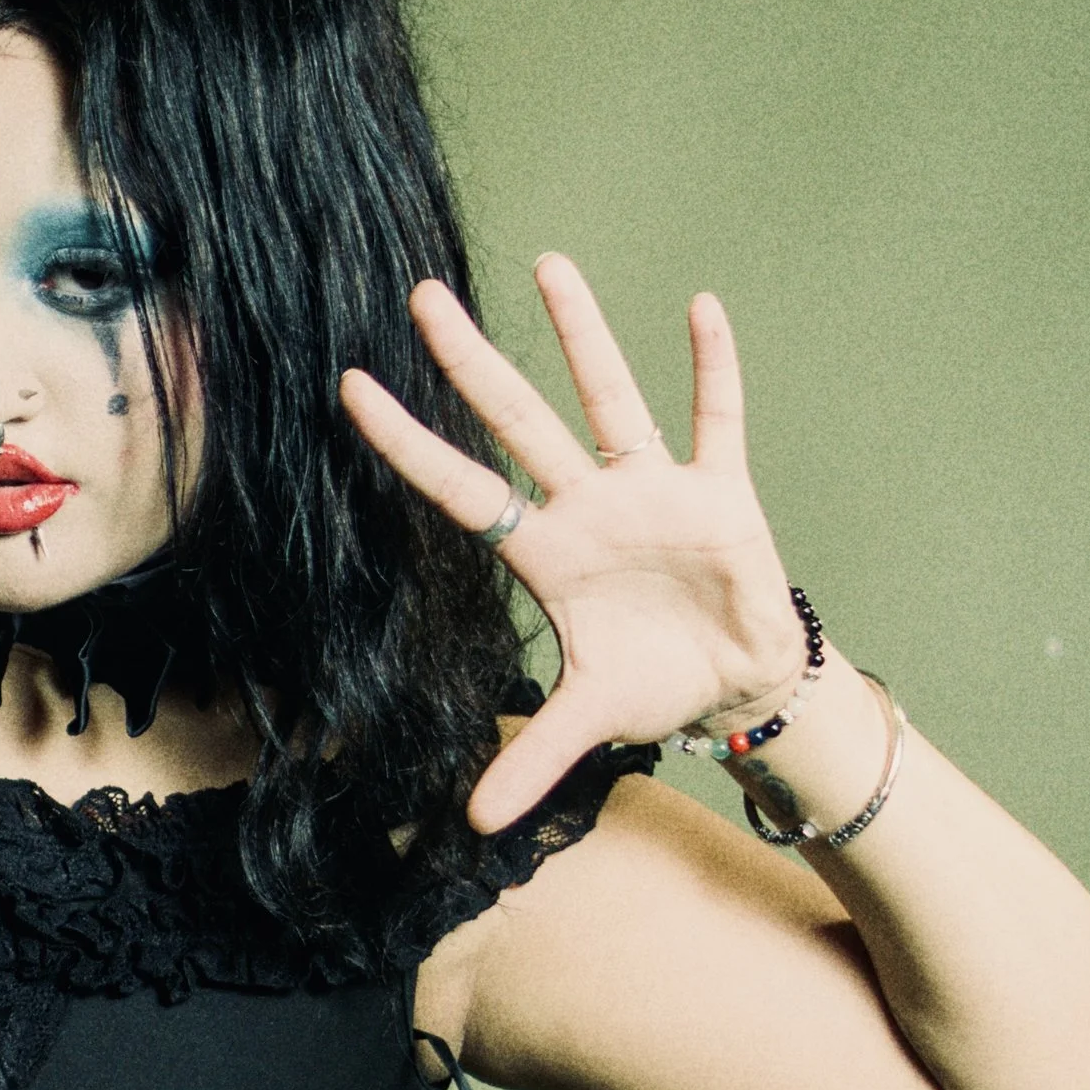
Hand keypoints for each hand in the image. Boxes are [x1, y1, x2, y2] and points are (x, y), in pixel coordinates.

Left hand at [342, 255, 807, 832]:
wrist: (739, 685)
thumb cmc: (654, 684)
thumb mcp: (587, 723)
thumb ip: (531, 760)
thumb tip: (471, 826)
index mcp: (544, 555)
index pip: (460, 488)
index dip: (407, 443)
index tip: (350, 388)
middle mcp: (588, 507)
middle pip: (517, 423)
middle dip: (471, 363)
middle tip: (419, 296)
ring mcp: (653, 491)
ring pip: (608, 398)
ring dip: (581, 335)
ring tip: (546, 264)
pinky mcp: (721, 494)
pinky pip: (716, 420)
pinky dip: (713, 368)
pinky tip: (701, 309)